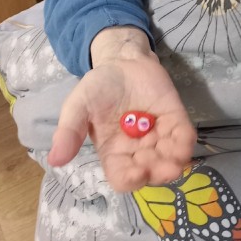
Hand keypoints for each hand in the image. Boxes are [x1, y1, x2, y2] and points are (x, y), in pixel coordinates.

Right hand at [47, 27, 195, 191]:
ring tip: (177, 159)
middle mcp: (137, 151)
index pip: (122, 178)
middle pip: (151, 172)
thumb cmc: (98, 87)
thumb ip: (69, 131)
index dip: (131, 180)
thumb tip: (55, 160)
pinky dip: (186, 143)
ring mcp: (158, 137)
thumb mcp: (77, 106)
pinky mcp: (175, 121)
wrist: (121, 60)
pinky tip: (183, 141)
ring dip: (175, 161)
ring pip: (170, 159)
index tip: (137, 173)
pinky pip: (184, 138)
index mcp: (113, 153)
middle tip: (165, 167)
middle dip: (159, 172)